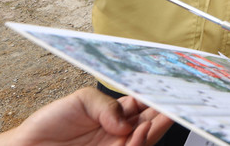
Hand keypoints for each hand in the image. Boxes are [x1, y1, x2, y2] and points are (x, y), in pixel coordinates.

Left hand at [0, 87, 171, 145]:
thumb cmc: (48, 123)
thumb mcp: (80, 100)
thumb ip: (106, 105)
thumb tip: (126, 121)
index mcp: (115, 114)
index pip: (145, 104)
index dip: (158, 97)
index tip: (171, 90)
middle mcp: (119, 132)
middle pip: (151, 122)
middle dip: (167, 112)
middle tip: (180, 102)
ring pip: (145, 138)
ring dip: (156, 127)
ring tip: (163, 114)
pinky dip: (139, 141)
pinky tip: (139, 130)